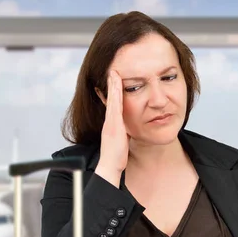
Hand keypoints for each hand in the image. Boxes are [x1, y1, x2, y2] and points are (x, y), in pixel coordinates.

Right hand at [95, 69, 129, 185]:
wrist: (110, 166)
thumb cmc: (116, 157)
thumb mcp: (121, 142)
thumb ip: (123, 134)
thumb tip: (128, 132)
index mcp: (112, 124)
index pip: (113, 104)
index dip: (113, 92)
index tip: (114, 80)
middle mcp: (109, 120)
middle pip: (110, 98)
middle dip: (111, 84)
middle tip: (112, 70)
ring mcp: (110, 121)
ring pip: (112, 99)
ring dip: (112, 85)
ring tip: (114, 72)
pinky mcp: (112, 123)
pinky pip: (114, 105)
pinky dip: (114, 93)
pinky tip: (116, 84)